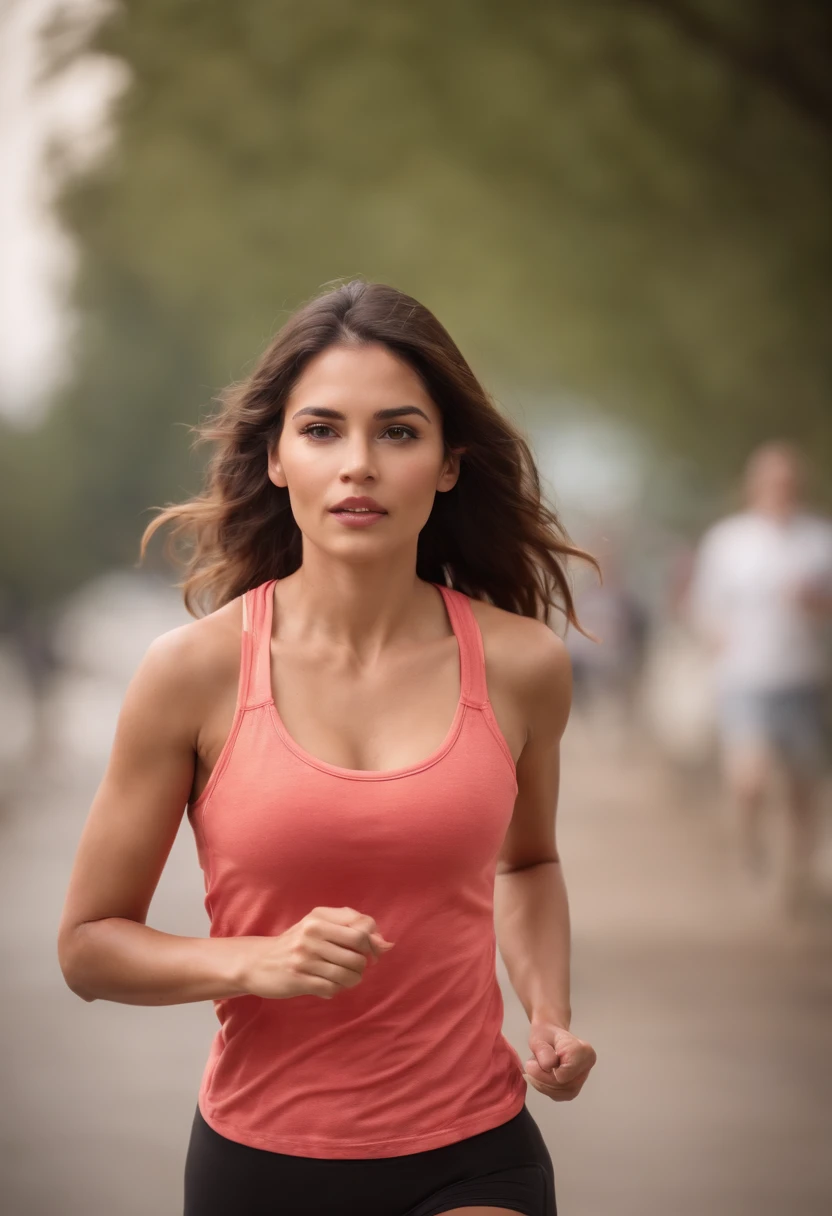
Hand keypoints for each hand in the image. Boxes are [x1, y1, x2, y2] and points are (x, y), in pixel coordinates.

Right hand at [238, 906, 394, 1000]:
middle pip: (358, 953)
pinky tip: (329, 985)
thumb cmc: (297, 942)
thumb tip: (386, 944)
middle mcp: (312, 934)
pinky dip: (337, 989)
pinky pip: (333, 988)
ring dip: (352, 980)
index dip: (373, 943)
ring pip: (347, 974)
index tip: (371, 951)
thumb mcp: (319, 923)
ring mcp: (304, 958)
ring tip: (345, 978)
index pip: (362, 929)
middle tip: (356, 966)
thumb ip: (352, 925)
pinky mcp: (299, 979)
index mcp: (319, 917)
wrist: (259, 962)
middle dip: (364, 964)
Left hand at [522, 1020, 595, 1100]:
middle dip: (542, 1079)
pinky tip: (540, 1077)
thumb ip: (543, 1050)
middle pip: (564, 1084)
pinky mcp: (573, 1089)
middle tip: (530, 1066)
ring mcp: (581, 1080)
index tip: (537, 1057)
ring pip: (561, 1093)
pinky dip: (544, 1089)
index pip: (565, 1072)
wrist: (550, 1037)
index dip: (545, 1069)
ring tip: (534, 1070)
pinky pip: (558, 1096)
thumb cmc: (545, 1035)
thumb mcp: (538, 1037)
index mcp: (584, 1051)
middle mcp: (586, 1067)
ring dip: (541, 1084)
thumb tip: (549, 1066)